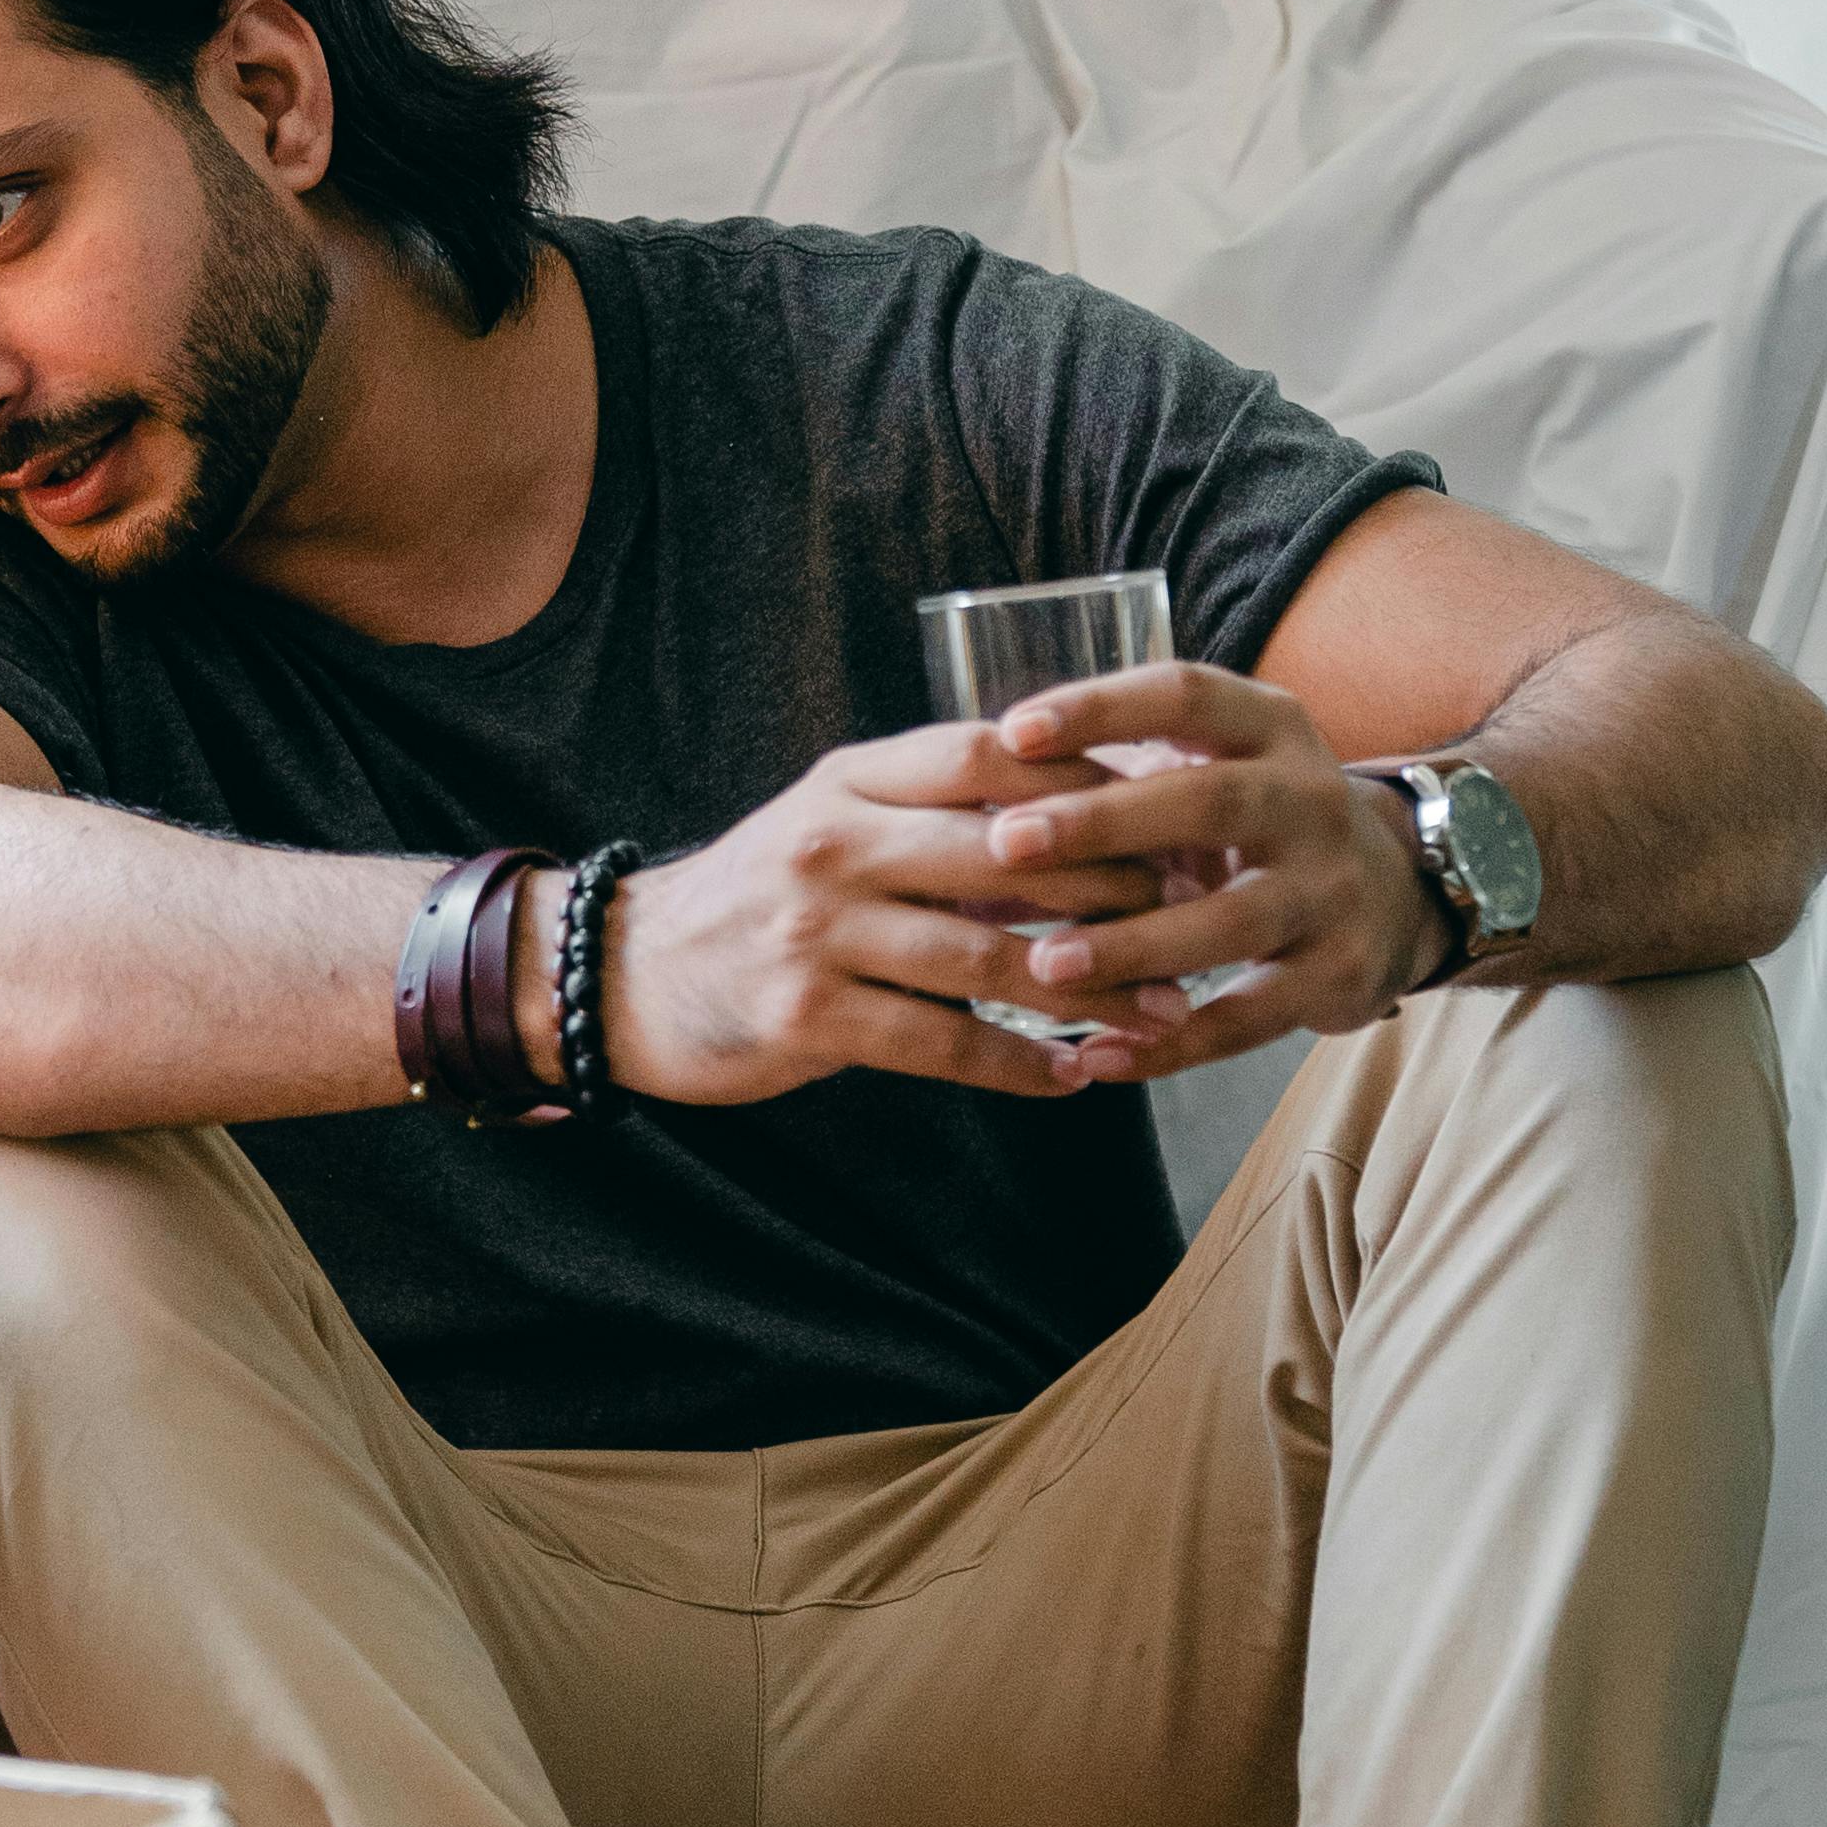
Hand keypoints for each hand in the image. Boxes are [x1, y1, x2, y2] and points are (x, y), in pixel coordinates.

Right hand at [597, 722, 1228, 1107]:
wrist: (626, 974)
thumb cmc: (761, 896)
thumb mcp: (835, 822)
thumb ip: (934, 813)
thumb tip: (1082, 819)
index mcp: (851, 779)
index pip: (991, 753)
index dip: (1090, 780)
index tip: (1172, 812)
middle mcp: (835, 842)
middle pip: (1007, 852)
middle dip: (1117, 888)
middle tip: (1200, 917)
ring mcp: (817, 931)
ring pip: (986, 955)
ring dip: (1090, 989)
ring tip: (1165, 1013)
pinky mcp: (805, 1017)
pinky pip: (939, 1040)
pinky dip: (1016, 1062)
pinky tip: (1071, 1073)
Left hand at [975, 662, 1438, 1072]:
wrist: (1395, 893)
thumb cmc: (1256, 817)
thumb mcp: (1218, 760)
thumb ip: (1127, 759)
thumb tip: (979, 769)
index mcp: (1271, 727)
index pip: (1186, 695)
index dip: (1101, 708)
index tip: (1012, 732)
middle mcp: (1311, 799)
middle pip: (1210, 804)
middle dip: (1105, 825)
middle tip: (1007, 843)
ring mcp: (1331, 891)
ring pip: (1229, 923)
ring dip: (1133, 946)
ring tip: (1045, 964)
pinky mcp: (1337, 975)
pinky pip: (1246, 1018)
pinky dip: (1170, 1043)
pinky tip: (1096, 1053)